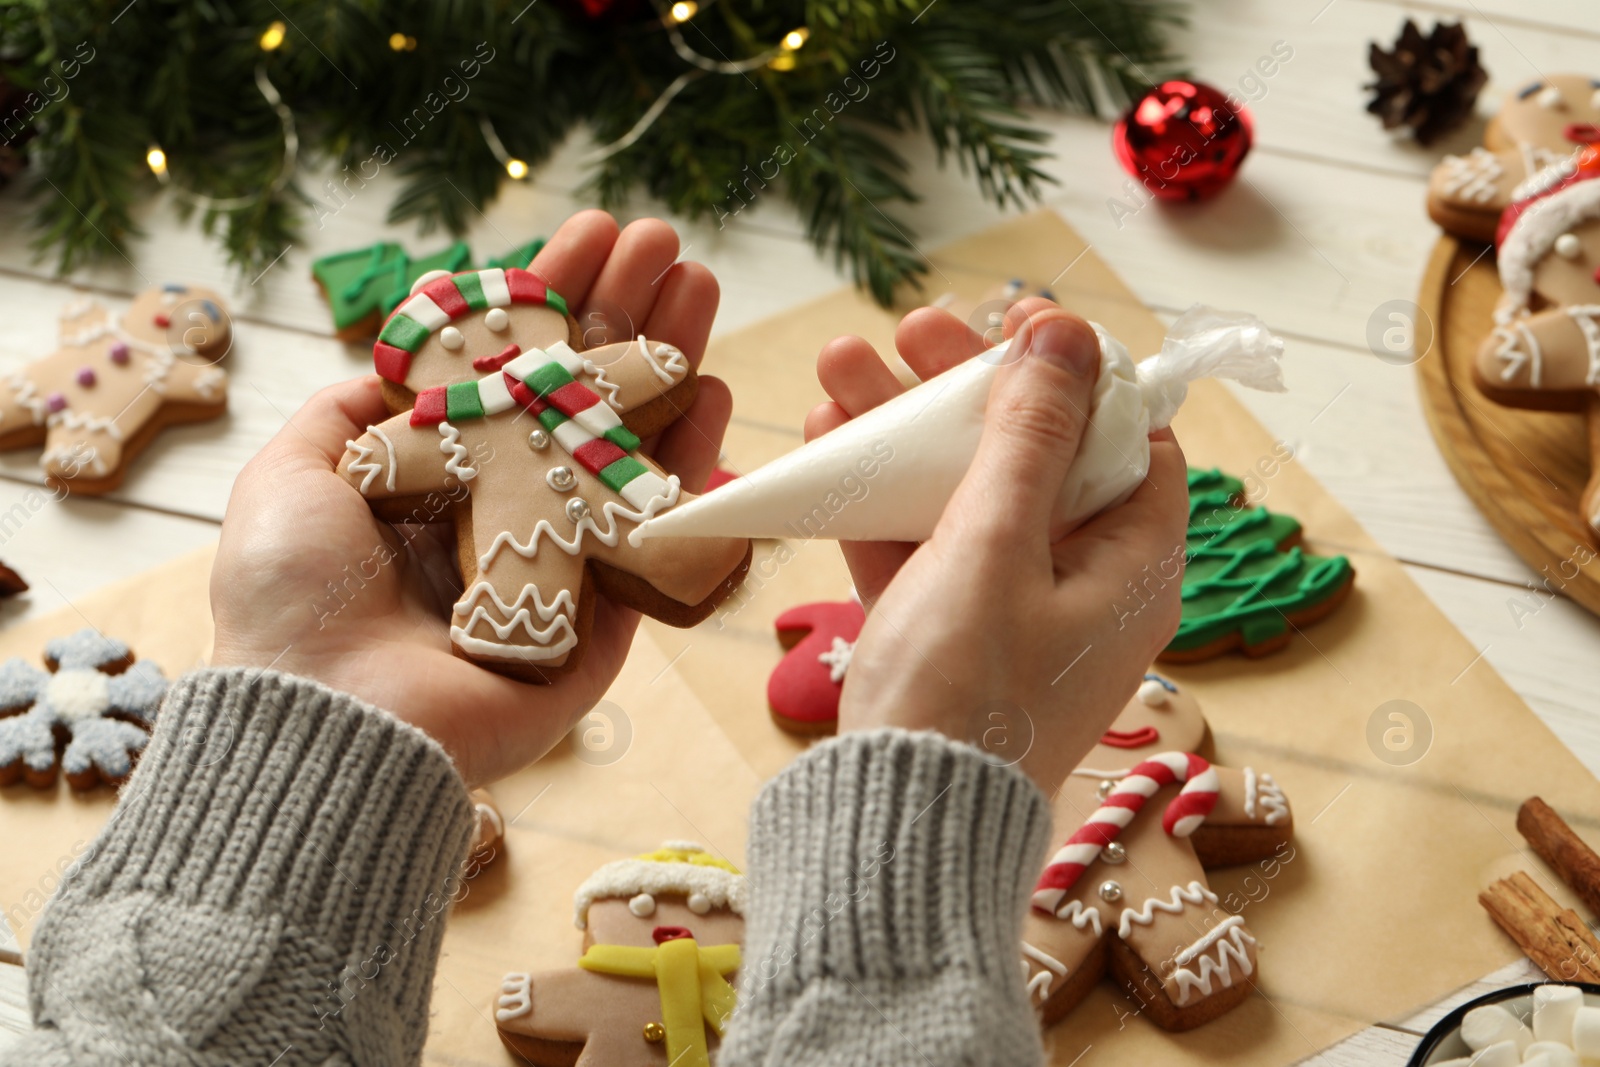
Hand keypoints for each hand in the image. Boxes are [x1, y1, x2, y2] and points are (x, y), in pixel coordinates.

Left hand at [210, 212, 729, 786]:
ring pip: (629, 447)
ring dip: (666, 362)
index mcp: (436, 478)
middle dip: (621, 313)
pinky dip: (692, 466)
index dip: (549, 300)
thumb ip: (350, 410)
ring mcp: (561, 560)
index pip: (509, 371)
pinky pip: (658, 533)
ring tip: (699, 284)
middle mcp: (503, 510)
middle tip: (663, 242)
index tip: (587, 236)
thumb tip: (399, 357)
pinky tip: (710, 391)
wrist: (328, 714)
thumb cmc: (293, 595)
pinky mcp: (605, 618)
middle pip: (579, 395)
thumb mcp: (293, 472)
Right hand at [806, 300, 1187, 793]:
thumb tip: (1070, 335)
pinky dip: (880, 497)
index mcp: (1131, 568)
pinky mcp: (949, 634)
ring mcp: (1010, 610)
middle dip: (966, 389)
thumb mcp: (996, 546)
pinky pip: (923, 544)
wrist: (896, 824)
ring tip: (840, 364)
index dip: (1080, 376)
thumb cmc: (965, 690)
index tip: (1021, 327)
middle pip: (1034, 456)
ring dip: (905, 430)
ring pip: (965, 494)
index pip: (1132, 444)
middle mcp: (1082, 585)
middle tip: (911, 330)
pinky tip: (827, 439)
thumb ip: (1029, 436)